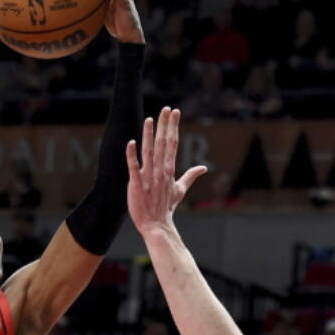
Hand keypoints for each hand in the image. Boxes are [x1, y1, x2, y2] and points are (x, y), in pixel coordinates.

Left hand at [127, 107, 207, 233]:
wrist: (156, 225)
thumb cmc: (165, 207)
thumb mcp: (180, 190)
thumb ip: (190, 176)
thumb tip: (204, 168)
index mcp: (169, 169)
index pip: (172, 143)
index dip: (173, 127)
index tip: (174, 112)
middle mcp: (160, 171)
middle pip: (163, 144)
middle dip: (165, 125)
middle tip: (167, 109)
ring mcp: (148, 177)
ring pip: (149, 152)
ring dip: (149, 135)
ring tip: (150, 119)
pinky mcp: (136, 184)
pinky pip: (134, 167)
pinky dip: (132, 156)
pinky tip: (131, 142)